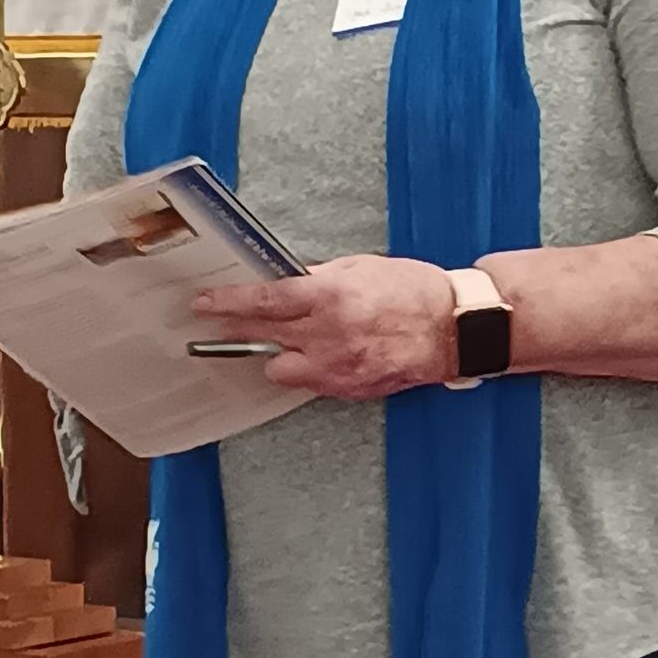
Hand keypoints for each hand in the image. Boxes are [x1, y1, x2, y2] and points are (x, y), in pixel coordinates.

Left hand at [194, 256, 455, 398]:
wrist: (454, 330)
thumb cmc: (413, 292)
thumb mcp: (361, 268)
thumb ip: (319, 278)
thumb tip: (286, 282)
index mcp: (330, 297)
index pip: (263, 301)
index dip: (227, 303)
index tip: (204, 303)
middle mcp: (328, 336)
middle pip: (262, 335)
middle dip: (234, 329)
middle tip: (216, 325)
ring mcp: (337, 367)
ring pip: (280, 368)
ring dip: (278, 354)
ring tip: (291, 341)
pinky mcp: (349, 389)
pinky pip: (311, 383)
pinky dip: (309, 369)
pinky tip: (323, 355)